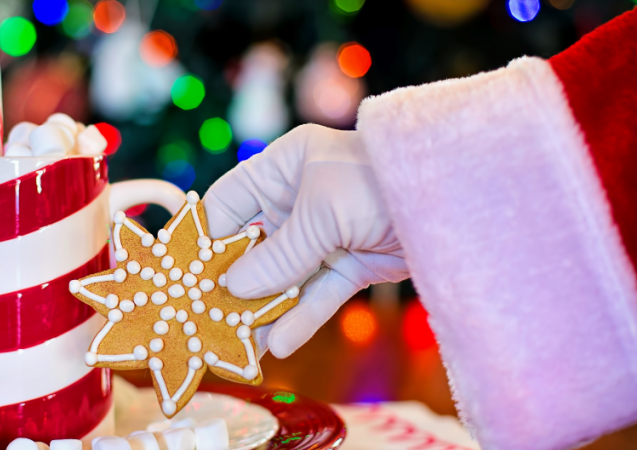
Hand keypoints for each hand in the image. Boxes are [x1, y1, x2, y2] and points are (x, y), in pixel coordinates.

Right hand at [203, 124, 409, 357]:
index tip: (183, 275)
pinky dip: (299, 318)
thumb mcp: (322, 212)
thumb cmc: (380, 181)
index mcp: (282, 168)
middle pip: (252, 247)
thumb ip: (279, 254)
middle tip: (206, 318)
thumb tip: (232, 287)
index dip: (206, 238)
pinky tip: (279, 343)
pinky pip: (316, 294)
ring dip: (262, 310)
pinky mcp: (348, 264)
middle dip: (232, 283)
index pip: (228, 203)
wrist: (456, 198)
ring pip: (282, 277)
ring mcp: (323, 235)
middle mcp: (297, 200)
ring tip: (238, 344)